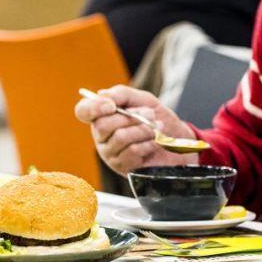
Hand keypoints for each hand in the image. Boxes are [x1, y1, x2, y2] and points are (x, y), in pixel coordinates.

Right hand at [74, 85, 196, 175]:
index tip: (112, 105)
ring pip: (120, 138)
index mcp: (102, 116)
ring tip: (157, 128)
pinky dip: (147, 144)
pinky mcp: (123, 167)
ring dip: (143, 130)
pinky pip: (132, 152)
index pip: (83, 111)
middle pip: (102, 125)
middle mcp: (102, 136)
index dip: (93, 107)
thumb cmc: (157, 118)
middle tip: (150, 114)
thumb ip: (122, 94)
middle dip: (131, 117)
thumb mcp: (142, 99)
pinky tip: (155, 143)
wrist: (178, 140)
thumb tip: (102, 95)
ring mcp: (110, 153)